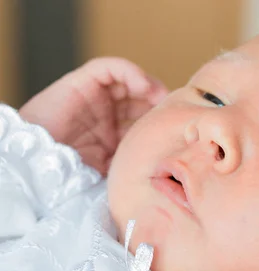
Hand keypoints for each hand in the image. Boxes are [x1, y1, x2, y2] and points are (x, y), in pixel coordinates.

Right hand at [19, 57, 167, 174]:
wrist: (39, 167)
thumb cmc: (73, 174)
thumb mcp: (113, 171)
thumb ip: (134, 164)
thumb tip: (167, 171)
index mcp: (114, 135)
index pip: (143, 120)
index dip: (161, 120)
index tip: (178, 125)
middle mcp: (106, 114)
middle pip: (140, 99)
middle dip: (159, 103)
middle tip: (174, 110)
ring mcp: (95, 98)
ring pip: (129, 81)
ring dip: (149, 86)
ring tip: (162, 97)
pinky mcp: (82, 83)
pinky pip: (110, 68)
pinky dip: (130, 72)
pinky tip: (144, 86)